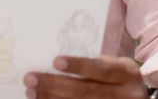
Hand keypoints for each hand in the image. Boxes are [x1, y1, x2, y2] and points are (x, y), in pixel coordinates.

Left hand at [25, 56, 146, 98]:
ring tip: (32, 91)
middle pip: (86, 91)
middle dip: (55, 84)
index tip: (56, 61)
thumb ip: (94, 65)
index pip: (101, 69)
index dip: (79, 66)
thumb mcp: (116, 66)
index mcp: (126, 74)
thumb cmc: (120, 78)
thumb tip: (55, 63)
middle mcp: (124, 95)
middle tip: (31, 78)